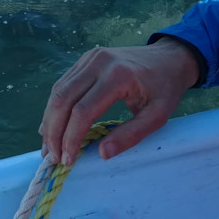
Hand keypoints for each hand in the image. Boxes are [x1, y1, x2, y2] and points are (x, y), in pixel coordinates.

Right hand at [37, 37, 200, 165]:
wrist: (169, 58)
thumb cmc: (166, 88)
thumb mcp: (158, 115)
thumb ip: (131, 135)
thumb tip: (102, 153)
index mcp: (118, 75)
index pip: (83, 110)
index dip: (71, 137)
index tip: (68, 159)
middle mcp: (98, 62)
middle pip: (63, 99)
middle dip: (54, 132)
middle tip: (53, 157)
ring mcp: (89, 58)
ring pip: (58, 91)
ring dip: (50, 121)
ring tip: (49, 147)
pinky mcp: (85, 59)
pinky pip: (63, 84)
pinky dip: (55, 108)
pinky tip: (53, 126)